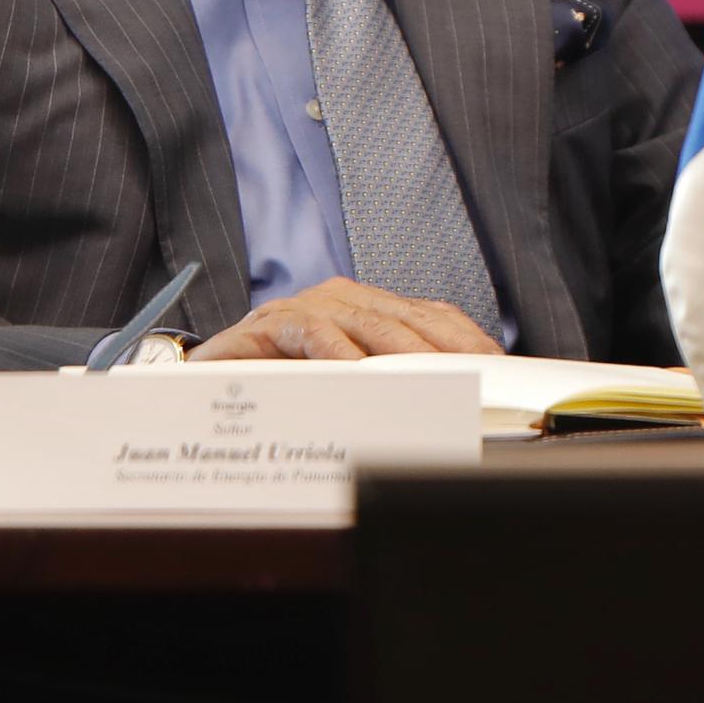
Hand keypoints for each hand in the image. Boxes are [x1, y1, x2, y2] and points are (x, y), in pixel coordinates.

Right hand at [190, 277, 501, 361]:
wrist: (205, 373)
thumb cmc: (281, 380)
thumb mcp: (346, 378)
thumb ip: (388, 378)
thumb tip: (445, 403)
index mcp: (370, 307)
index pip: (432, 318)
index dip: (466, 342)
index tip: (498, 369)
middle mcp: (344, 299)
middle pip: (410, 321)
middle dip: (445, 353)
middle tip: (472, 381)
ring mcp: (308, 306)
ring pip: (370, 326)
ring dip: (402, 356)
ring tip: (429, 382)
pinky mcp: (271, 323)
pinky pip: (314, 333)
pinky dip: (337, 355)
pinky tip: (357, 376)